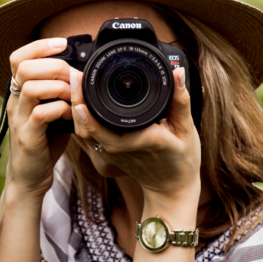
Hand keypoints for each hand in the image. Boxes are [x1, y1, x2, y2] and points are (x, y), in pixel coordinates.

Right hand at [5, 37, 72, 199]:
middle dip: (54, 66)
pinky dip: (60, 110)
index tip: (62, 43)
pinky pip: (41, 114)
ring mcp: (19, 119)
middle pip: (24, 67)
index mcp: (19, 92)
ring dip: (59, 88)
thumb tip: (84, 74)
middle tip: (74, 77)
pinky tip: (71, 115)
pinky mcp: (27, 137)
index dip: (39, 46)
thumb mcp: (52, 111)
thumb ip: (61, 93)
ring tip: (73, 97)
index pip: (18, 57)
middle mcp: (15, 102)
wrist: (30, 177)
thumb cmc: (45, 141)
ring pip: (31, 88)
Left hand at [69, 67, 201, 208]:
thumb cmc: (182, 160)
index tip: (82, 83)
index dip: (87, 109)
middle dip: (76, 100)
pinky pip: (88, 136)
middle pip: (86, 127)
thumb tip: (177, 72)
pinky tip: (81, 101)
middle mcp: (120, 149)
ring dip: (76, 108)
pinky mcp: (108, 154)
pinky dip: (81, 119)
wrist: (172, 188)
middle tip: (75, 75)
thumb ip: (180, 100)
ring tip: (76, 83)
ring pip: (83, 132)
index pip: (104, 127)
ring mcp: (111, 154)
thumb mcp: (187, 129)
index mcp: (139, 141)